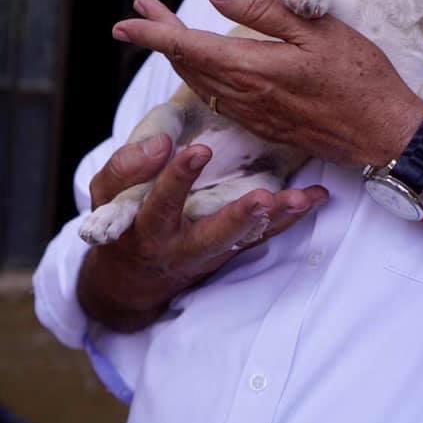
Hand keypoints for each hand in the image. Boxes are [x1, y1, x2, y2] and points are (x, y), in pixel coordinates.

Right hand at [77, 134, 327, 331]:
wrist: (135, 279)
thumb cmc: (122, 224)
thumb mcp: (105, 196)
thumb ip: (127, 167)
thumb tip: (161, 143)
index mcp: (147, 229)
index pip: (158, 203)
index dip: (176, 179)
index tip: (195, 150)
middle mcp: (183, 247)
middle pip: (212, 236)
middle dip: (238, 218)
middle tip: (263, 198)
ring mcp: (212, 252)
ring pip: (247, 241)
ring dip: (275, 220)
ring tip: (301, 198)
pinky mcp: (233, 251)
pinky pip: (265, 238)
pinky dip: (291, 218)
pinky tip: (317, 196)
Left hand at [112, 0, 422, 167]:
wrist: (384, 134)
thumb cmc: (359, 77)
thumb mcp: (316, 32)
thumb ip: (262, 10)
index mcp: (253, 68)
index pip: (188, 47)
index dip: (154, 32)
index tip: (127, 21)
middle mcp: (244, 96)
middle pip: (187, 65)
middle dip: (161, 38)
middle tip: (142, 14)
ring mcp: (253, 115)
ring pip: (201, 84)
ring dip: (180, 58)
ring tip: (167, 34)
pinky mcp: (265, 126)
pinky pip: (219, 99)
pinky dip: (201, 78)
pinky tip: (206, 68)